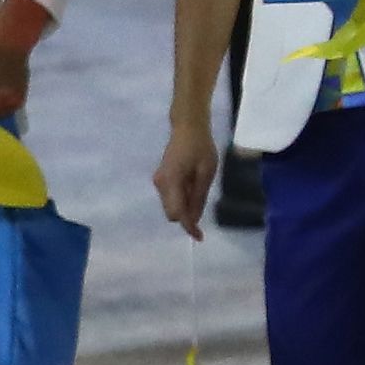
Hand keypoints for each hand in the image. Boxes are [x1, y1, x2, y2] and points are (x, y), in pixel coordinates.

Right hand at [153, 115, 218, 232]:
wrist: (187, 127)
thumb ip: (199, 196)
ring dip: (185, 205)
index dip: (188, 226)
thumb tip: (195, 218)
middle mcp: (161, 184)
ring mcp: (159, 181)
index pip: (178, 213)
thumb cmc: (200, 147)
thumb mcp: (206, 172)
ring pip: (172, 205)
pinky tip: (193, 185)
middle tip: (204, 206)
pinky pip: (171, 197)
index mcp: (171, 182)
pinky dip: (182, 198)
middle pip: (172, 212)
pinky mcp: (161, 178)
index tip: (200, 237)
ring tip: (200, 187)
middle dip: (187, 216)